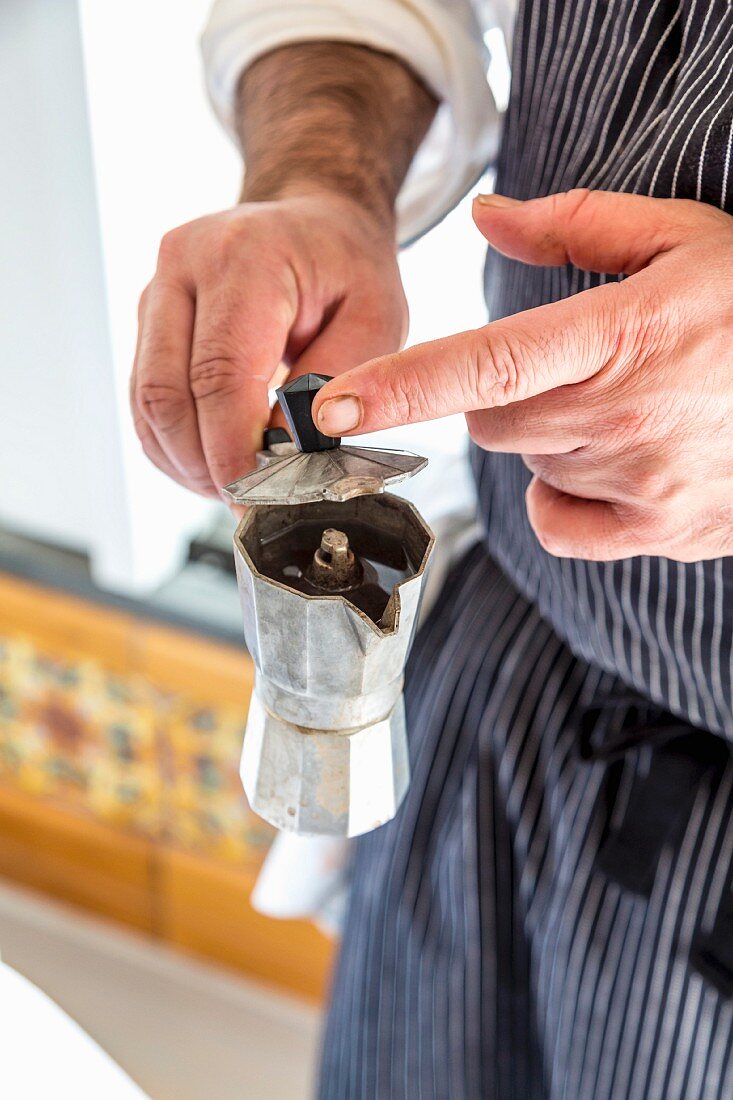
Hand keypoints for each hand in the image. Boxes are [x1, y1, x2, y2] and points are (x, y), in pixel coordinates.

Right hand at [131, 190, 405, 496]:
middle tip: (248, 500)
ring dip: (187, 460)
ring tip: (236, 484)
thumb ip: (341, 381)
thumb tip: (293, 449)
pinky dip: (176, 444)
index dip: (233, 448)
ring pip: (147, 403)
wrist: (314, 222)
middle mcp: (185, 265)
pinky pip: (146, 398)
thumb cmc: (347, 266)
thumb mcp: (377, 317)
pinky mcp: (150, 320)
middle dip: (206, 463)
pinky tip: (215, 461)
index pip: (220, 372)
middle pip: (168, 393)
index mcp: (246, 255)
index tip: (258, 495)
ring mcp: (158, 291)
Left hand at [313, 189, 732, 561]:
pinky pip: (559, 525)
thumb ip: (576, 225)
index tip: (335, 406)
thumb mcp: (681, 237)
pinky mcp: (659, 530)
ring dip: (547, 439)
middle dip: (505, 397)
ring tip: (619, 407)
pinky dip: (563, 496)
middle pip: (492, 423)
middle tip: (570, 369)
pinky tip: (609, 464)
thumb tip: (487, 220)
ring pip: (529, 465)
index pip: (487, 364)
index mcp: (621, 334)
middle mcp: (624, 416)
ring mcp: (642, 482)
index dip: (402, 386)